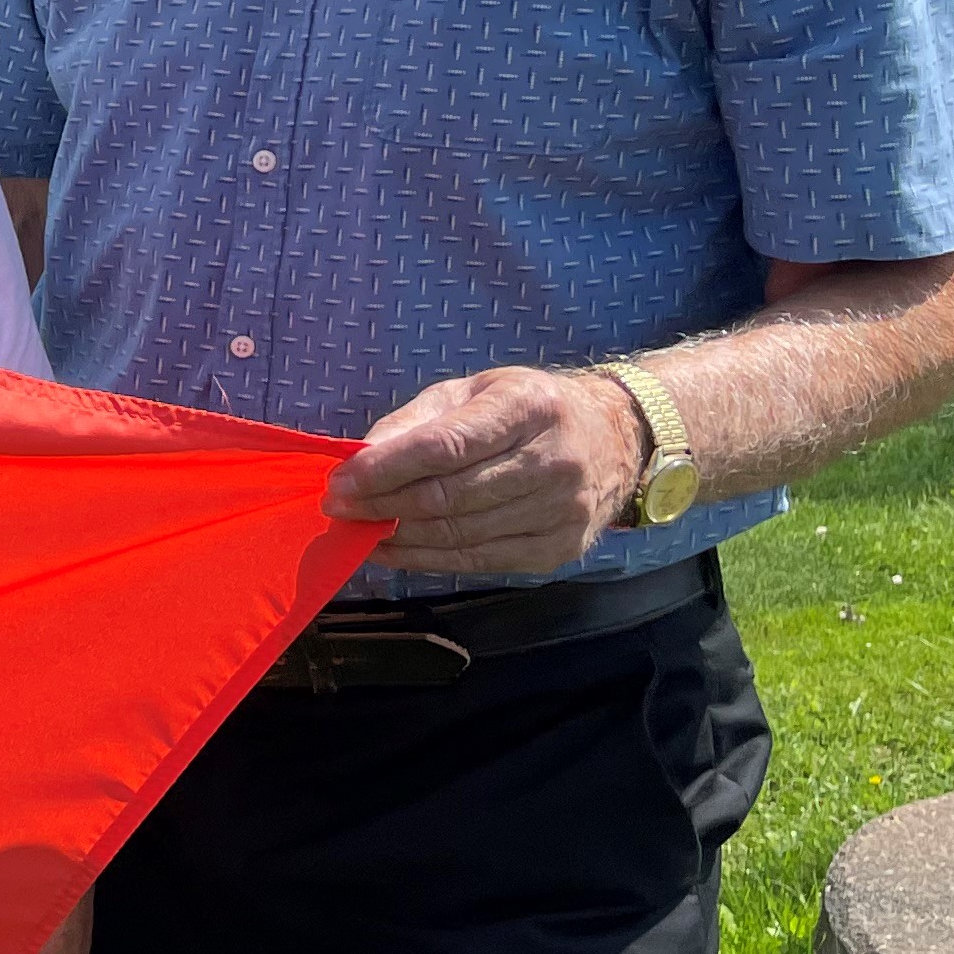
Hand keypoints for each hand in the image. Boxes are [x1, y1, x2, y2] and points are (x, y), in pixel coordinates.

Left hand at [324, 366, 642, 574]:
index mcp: (529, 408)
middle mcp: (553, 461)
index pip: (446, 447)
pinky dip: (426, 559)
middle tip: (338, 508)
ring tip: (358, 529)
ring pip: (460, 535)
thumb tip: (359, 457)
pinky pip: (478, 562)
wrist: (615, 439)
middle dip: (382, 505)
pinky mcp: (558, 549)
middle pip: (449, 497)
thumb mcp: (474, 392)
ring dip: (398, 537)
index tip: (341, 481)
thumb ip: (416, 422)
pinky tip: (392, 549)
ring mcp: (562, 511)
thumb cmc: (526, 410)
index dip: (386, 469)